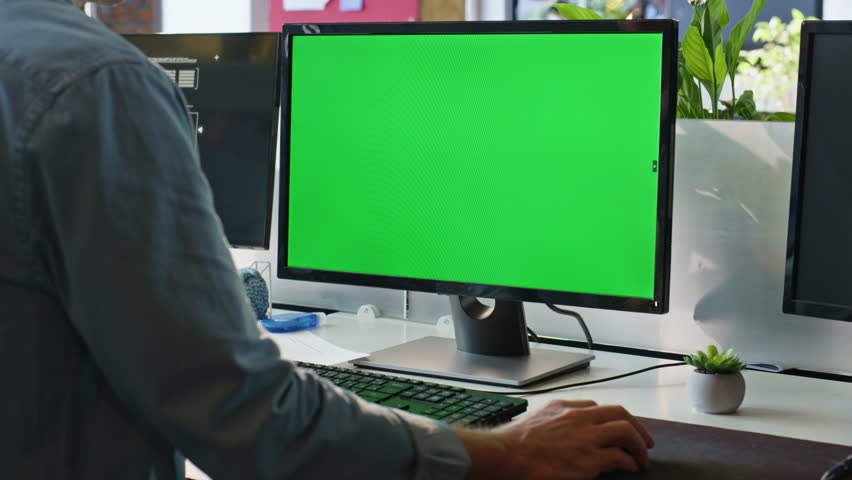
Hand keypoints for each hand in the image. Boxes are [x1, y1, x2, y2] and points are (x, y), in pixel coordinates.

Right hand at [457, 400, 653, 479]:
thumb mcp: (537, 419)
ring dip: (639, 445)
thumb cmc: (515, 443)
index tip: (620, 427)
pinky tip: (631, 467)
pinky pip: (619, 457)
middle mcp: (579, 418)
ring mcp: (586, 438)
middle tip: (645, 441)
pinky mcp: (589, 459)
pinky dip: (629, 462)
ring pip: (625, 431)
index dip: (615, 419)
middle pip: (620, 414)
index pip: (599, 408)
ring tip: (642, 457)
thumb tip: (565, 430)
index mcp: (565, 407)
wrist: (506, 455)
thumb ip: (555, 419)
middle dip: (637, 427)